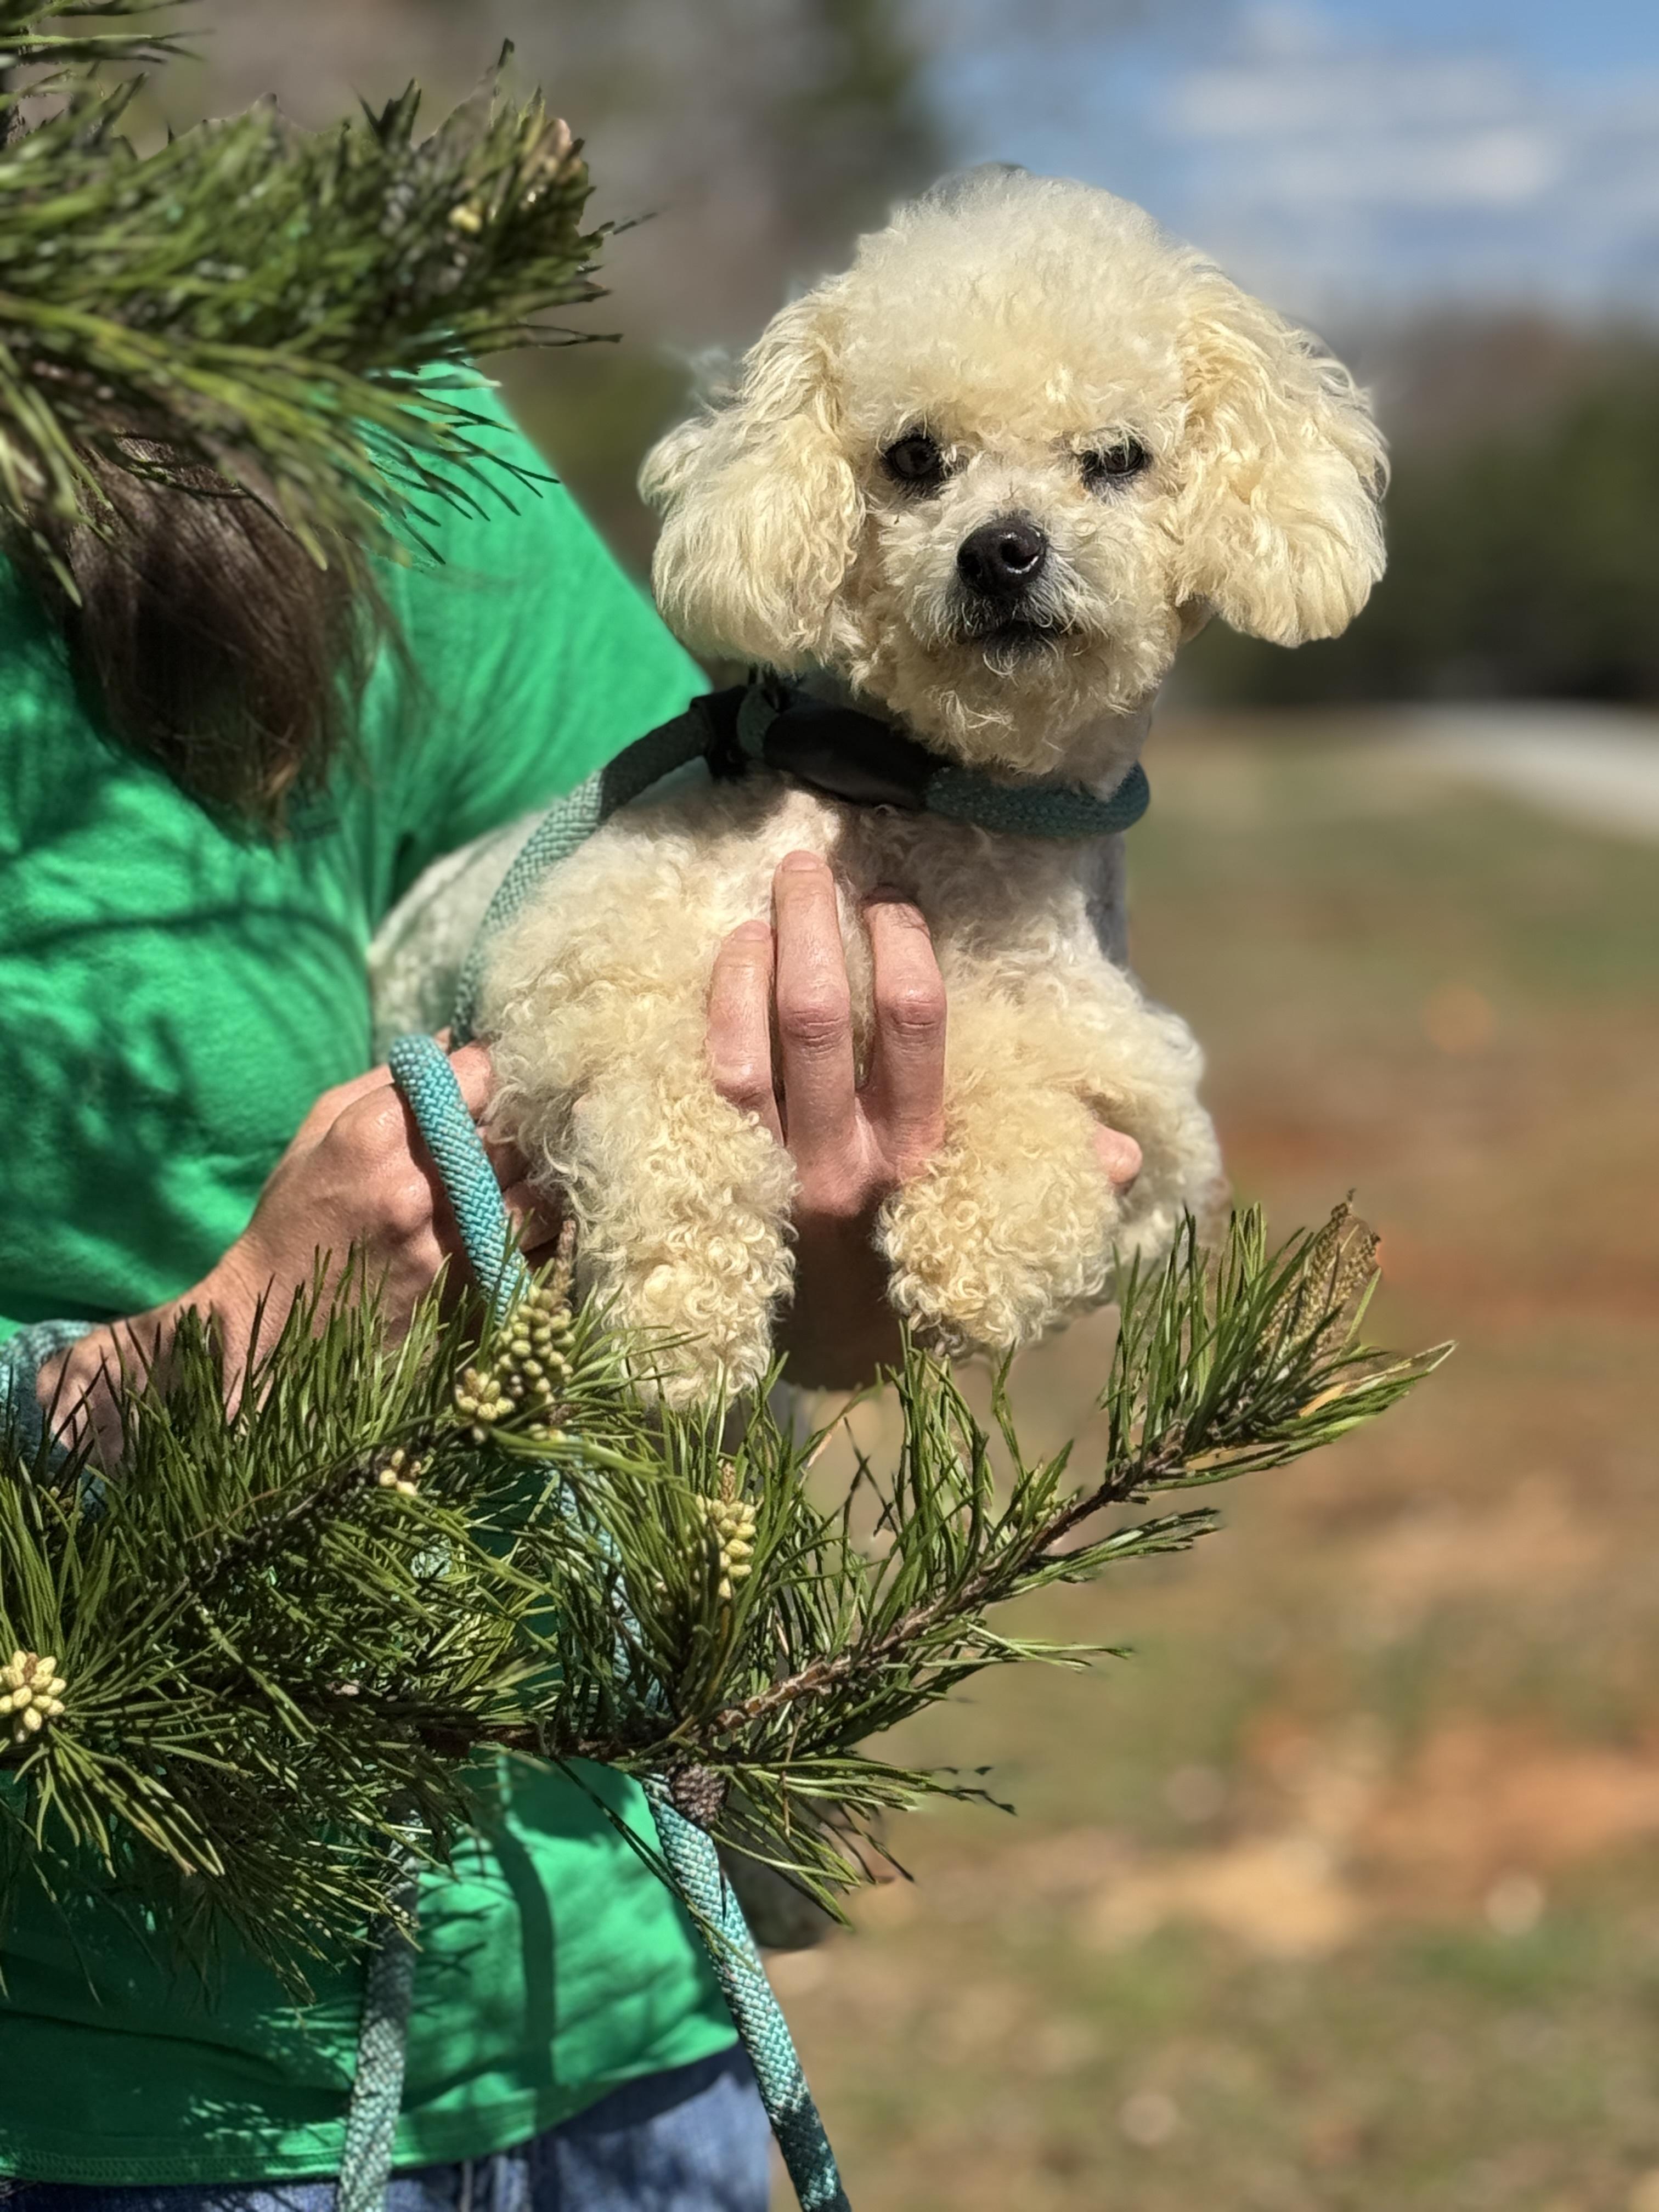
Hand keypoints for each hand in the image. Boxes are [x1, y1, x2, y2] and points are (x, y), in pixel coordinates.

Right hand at [39, 1041, 556, 1456]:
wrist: (276, 1330)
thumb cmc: (295, 1219)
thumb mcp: (320, 1133)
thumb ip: (386, 1083)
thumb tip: (454, 1039)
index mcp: (375, 1137)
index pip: (474, 1077)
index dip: (487, 1072)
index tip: (484, 1078)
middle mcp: (420, 1188)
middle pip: (511, 1133)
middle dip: (513, 1126)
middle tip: (506, 1126)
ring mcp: (451, 1245)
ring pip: (534, 1190)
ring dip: (530, 1179)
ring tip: (513, 1175)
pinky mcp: (472, 1292)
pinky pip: (536, 1248)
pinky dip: (537, 1230)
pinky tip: (521, 1219)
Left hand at [706, 852, 1141, 1388]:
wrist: (814, 1370)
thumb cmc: (902, 1282)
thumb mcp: (991, 1238)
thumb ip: (1054, 1184)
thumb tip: (1126, 1153)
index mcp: (918, 1162)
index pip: (913, 1029)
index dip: (901, 950)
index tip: (895, 907)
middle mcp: (843, 1164)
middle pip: (820, 1016)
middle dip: (814, 924)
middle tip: (807, 862)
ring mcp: (773, 1175)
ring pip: (752, 1043)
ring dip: (755, 958)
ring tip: (765, 900)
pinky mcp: (719, 1184)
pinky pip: (707, 1084)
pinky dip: (714, 1012)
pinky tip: (727, 963)